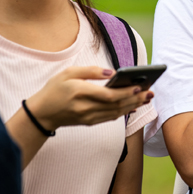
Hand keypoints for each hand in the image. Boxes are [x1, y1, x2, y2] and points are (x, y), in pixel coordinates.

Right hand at [25, 66, 153, 130]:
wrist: (41, 114)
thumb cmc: (55, 89)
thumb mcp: (68, 72)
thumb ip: (91, 71)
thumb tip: (112, 73)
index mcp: (79, 92)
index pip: (108, 95)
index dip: (125, 92)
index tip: (138, 86)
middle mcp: (85, 108)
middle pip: (116, 105)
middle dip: (135, 99)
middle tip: (150, 92)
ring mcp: (88, 117)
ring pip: (116, 113)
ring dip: (133, 105)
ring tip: (147, 98)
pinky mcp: (89, 122)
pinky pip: (110, 117)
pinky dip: (123, 112)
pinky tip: (134, 105)